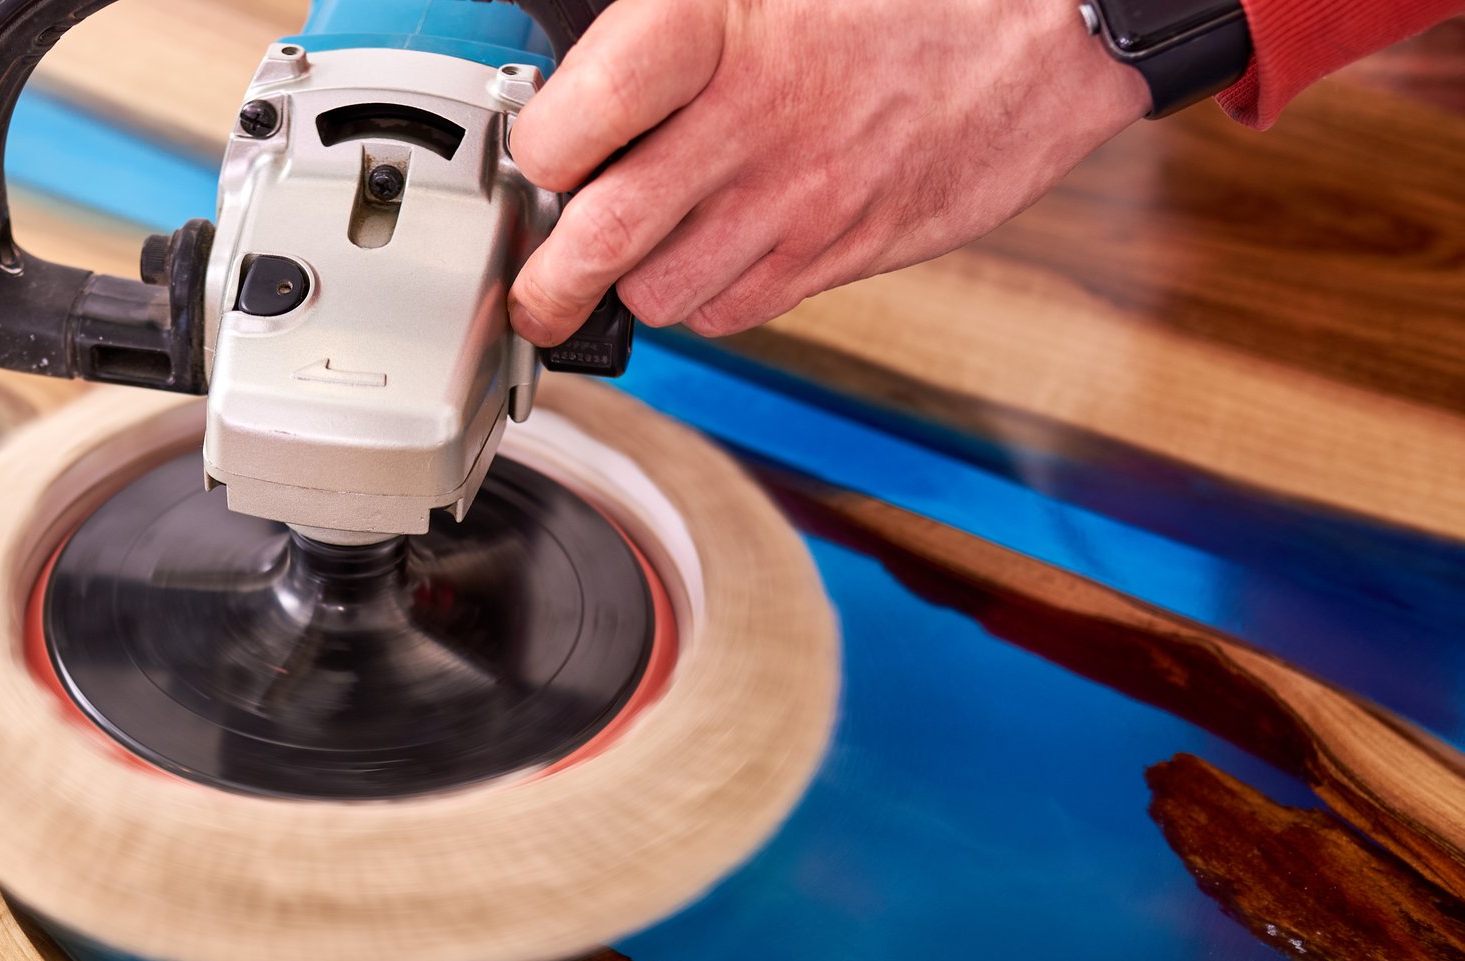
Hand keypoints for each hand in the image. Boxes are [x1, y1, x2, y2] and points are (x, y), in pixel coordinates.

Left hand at [507, 0, 1150, 342]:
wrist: (1047, 24)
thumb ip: (667, 30)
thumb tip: (581, 84)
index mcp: (711, 30)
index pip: (572, 124)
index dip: (538, 153)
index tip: (537, 158)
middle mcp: (747, 123)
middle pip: (600, 239)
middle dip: (546, 285)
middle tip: (533, 291)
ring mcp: (796, 199)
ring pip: (661, 292)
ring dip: (634, 287)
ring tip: (637, 257)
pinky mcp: (840, 251)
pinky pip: (733, 310)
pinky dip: (708, 299)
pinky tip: (716, 256)